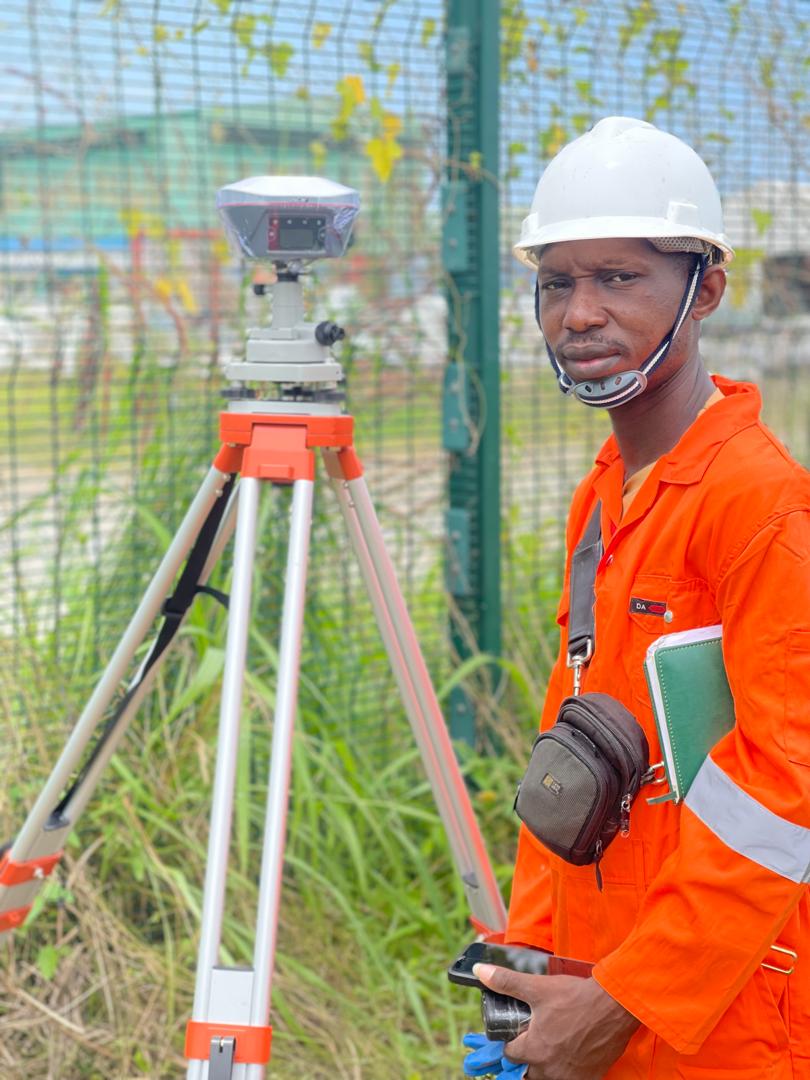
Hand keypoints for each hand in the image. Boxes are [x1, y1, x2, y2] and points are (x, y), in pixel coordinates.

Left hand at [472, 965, 639, 1079]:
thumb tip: (480, 971)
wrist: (614, 1006)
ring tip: (553, 1045)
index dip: (511, 1041)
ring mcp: (571, 1076)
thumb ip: (506, 981)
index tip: (517, 1032)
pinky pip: (571, 1079)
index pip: (510, 1053)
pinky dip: (568, 1070)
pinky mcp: (591, 1077)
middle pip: (529, 1071)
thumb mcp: (537, 987)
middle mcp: (550, 1069)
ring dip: (547, 1065)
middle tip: (535, 1039)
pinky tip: (572, 1053)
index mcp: (534, 1049)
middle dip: (528, 1057)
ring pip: (549, 1077)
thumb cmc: (574, 997)